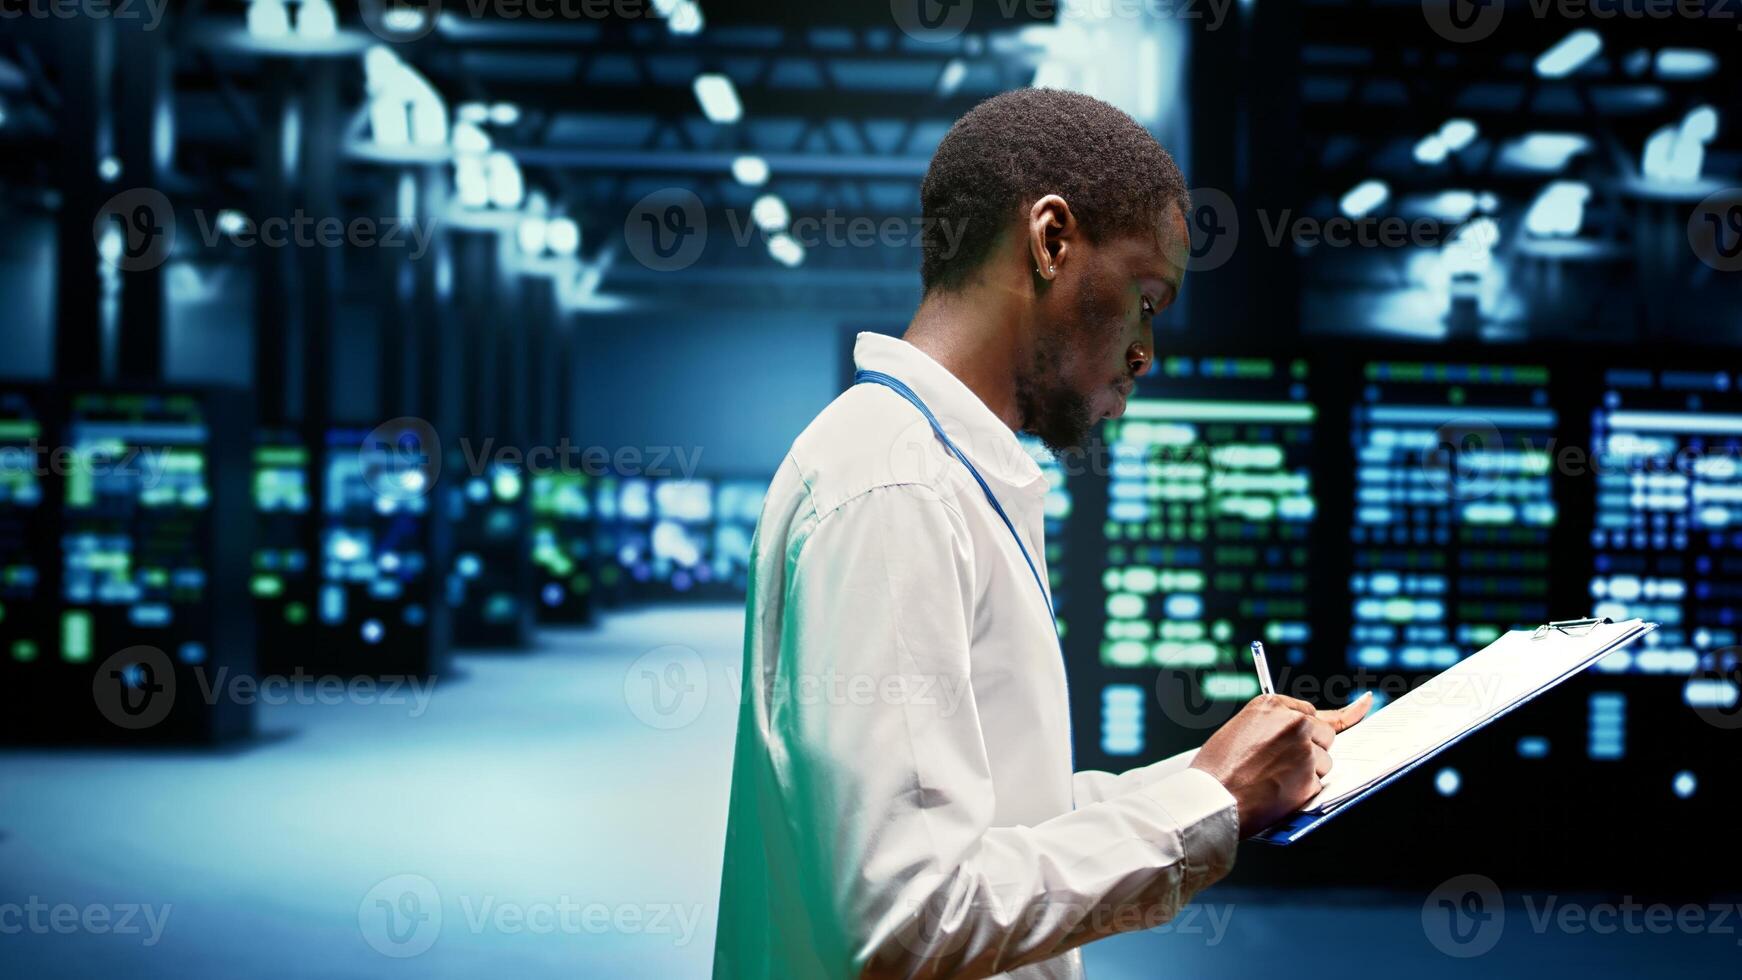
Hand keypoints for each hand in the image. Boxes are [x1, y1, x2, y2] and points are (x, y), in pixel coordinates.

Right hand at [1189, 692, 1372, 837]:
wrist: (1211, 799)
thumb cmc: (1216, 770)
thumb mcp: (1239, 732)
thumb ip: (1270, 726)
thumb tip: (1302, 731)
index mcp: (1271, 705)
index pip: (1310, 711)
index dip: (1323, 721)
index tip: (1365, 704)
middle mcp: (1292, 722)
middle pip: (1325, 734)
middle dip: (1313, 750)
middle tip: (1287, 767)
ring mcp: (1304, 749)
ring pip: (1324, 762)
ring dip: (1307, 774)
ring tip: (1272, 782)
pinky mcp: (1310, 777)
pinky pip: (1318, 785)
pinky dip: (1303, 793)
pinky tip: (1277, 795)